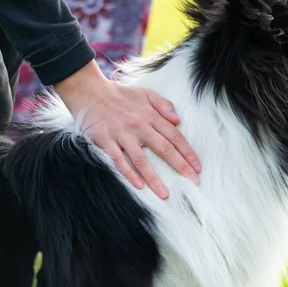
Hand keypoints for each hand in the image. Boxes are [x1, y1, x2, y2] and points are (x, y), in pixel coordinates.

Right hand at [54, 60, 200, 198]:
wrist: (90, 92)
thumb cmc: (120, 95)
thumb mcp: (145, 93)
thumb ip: (163, 105)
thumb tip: (178, 121)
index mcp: (150, 115)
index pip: (174, 136)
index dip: (188, 152)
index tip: (197, 167)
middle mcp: (139, 125)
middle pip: (163, 149)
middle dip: (180, 166)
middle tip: (192, 182)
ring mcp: (122, 134)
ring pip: (141, 160)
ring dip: (154, 178)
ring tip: (165, 194)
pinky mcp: (106, 141)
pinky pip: (118, 161)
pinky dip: (128, 174)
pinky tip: (138, 186)